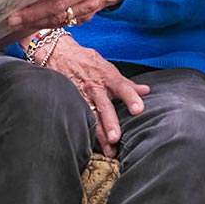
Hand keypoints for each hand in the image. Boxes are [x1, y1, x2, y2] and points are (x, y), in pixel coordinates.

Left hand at [8, 0, 126, 33]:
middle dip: (36, 11)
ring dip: (36, 21)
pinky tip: (29, 25)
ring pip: (60, 17)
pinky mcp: (86, 17)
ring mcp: (88, 7)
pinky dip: (45, 25)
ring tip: (16, 22)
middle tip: (15, 16)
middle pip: (61, 3)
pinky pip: (63, 23)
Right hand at [39, 33, 148, 155]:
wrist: (58, 53)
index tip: (138, 110)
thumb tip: (146, 91)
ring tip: (109, 151)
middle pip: (104, 107)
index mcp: (107, 77)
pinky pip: (78, 119)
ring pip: (91, 118)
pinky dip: (86, 132)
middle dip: (110, 123)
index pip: (121, 87)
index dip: (130, 98)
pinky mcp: (70, 102)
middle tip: (116, 138)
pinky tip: (92, 147)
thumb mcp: (107, 68)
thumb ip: (126, 83)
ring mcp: (81, 97)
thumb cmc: (87, 62)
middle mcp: (95, 88)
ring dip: (99, 135)